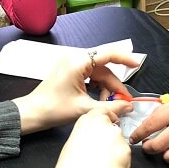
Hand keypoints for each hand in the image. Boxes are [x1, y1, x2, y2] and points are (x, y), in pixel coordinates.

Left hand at [12, 49, 139, 134]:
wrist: (31, 114)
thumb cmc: (54, 109)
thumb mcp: (84, 109)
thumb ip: (110, 107)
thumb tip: (128, 107)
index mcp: (79, 62)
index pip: (108, 53)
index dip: (125, 58)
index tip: (137, 65)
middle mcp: (76, 59)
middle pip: (105, 68)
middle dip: (114, 85)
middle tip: (123, 102)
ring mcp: (72, 65)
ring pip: (99, 73)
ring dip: (106, 89)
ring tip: (110, 105)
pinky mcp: (70, 72)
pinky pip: (91, 76)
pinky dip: (98, 88)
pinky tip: (100, 101)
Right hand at [51, 109, 131, 167]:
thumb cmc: (70, 167)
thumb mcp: (73, 141)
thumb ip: (87, 132)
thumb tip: (94, 137)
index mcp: (89, 119)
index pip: (105, 111)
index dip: (108, 118)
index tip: (109, 124)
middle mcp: (105, 124)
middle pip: (113, 128)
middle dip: (110, 138)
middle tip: (101, 152)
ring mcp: (117, 136)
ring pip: (120, 142)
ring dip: (116, 150)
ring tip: (103, 164)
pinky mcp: (126, 150)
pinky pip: (125, 155)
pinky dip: (120, 162)